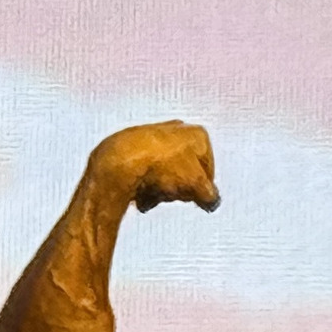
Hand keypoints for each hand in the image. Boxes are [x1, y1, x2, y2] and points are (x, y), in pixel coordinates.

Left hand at [89, 121, 218, 213]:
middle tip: (170, 196)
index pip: (208, 170)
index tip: (196, 201)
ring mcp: (152, 138)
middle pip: (184, 173)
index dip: (202, 190)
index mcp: (198, 135)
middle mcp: (177, 131)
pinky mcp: (131, 149)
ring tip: (152, 197)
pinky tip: (138, 195)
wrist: (119, 163)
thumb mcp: (195, 185)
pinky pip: (143, 174)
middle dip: (178, 190)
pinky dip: (143, 186)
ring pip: (163, 175)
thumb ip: (209, 195)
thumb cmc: (161, 167)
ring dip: (159, 191)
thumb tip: (212, 200)